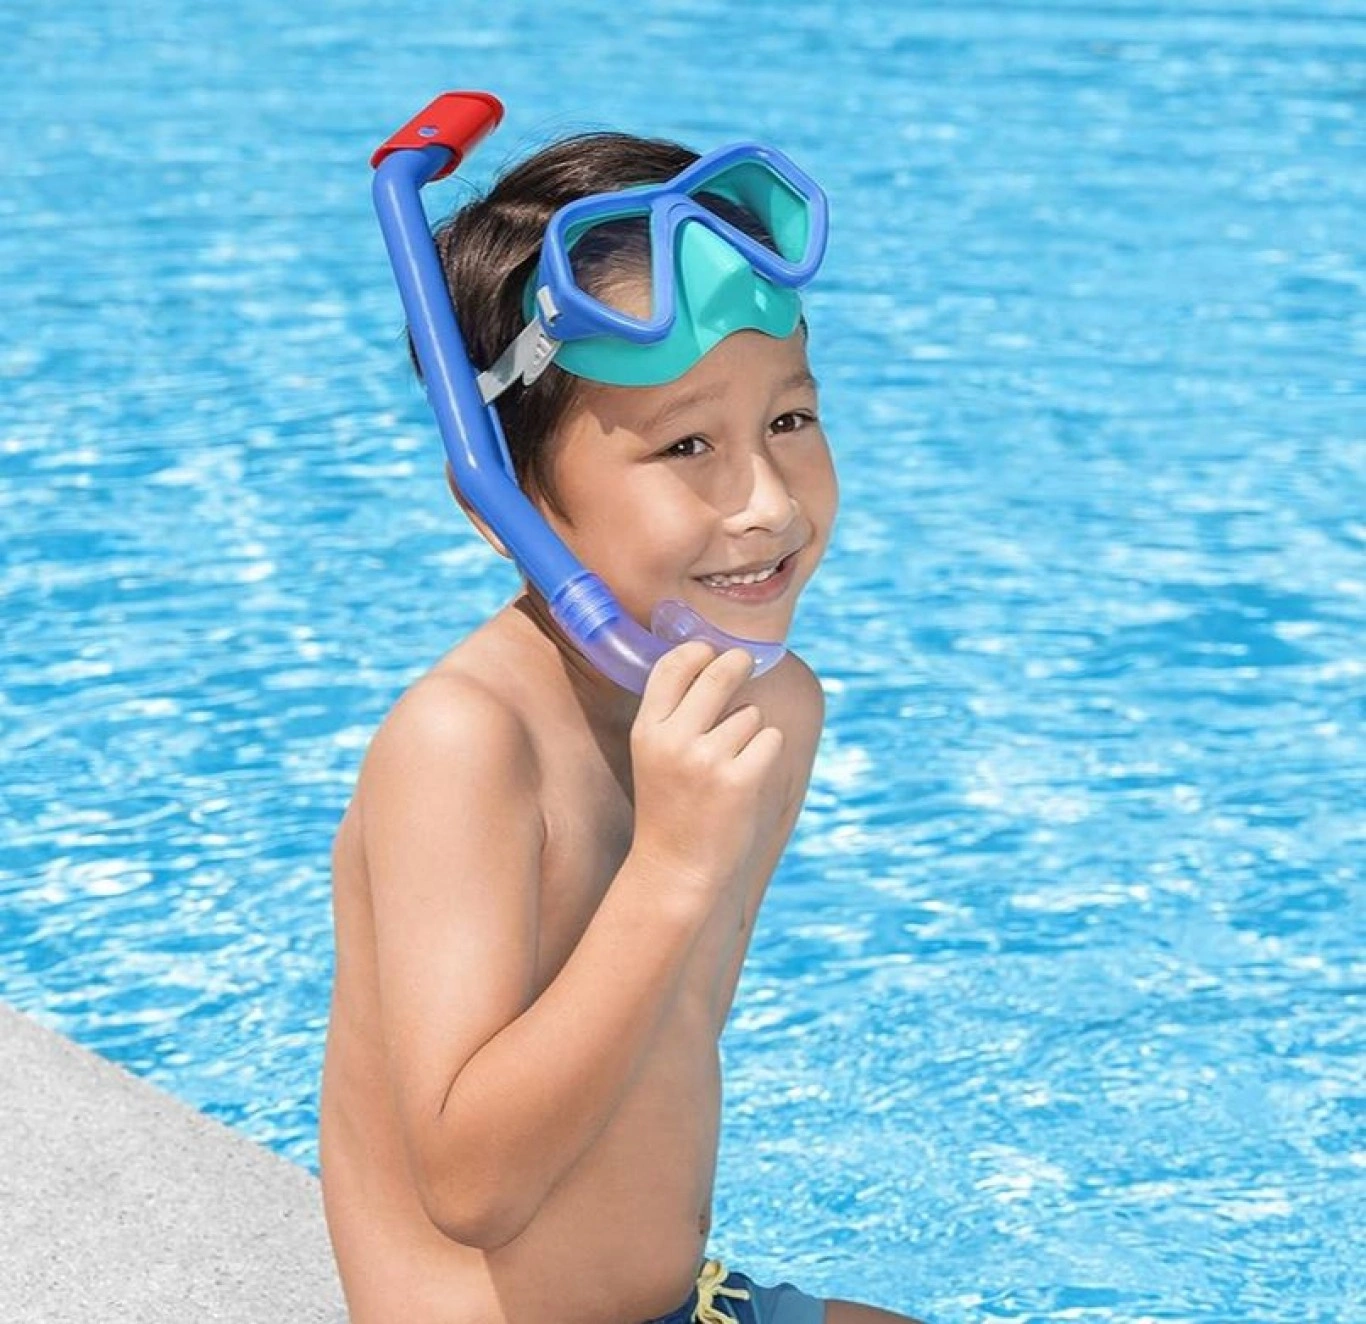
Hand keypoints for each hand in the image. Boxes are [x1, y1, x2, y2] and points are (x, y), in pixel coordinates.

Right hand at [628, 642, 786, 898]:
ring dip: (750, 730)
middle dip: (738, 664)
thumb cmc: (670, 807)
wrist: (676, 869)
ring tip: (728, 765)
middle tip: (745, 663)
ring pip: (750, 714)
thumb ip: (674, 713)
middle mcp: (674, 740)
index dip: (698, 652)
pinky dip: (765, 753)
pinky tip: (746, 777)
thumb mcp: (654, 755)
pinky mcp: (741, 780)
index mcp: (648, 730)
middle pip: (719, 674)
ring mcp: (708, 760)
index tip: (711, 651)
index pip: (673, 666)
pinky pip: (770, 740)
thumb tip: (713, 661)